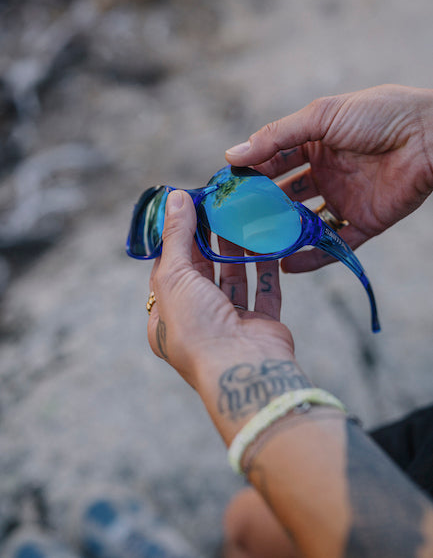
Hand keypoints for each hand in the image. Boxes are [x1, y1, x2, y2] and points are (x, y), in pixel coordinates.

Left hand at [147, 190, 305, 442]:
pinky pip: (265, 289)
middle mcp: (198, 321)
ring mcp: (231, 323)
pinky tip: (269, 239)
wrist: (242, 370)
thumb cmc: (197, 327)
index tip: (189, 209)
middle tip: (218, 207)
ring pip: (234, 278)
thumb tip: (176, 197)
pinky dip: (267, 266)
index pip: (169, 270)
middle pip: (203, 272)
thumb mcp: (175, 277)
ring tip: (242, 215)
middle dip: (209, 240)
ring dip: (238, 249)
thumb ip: (176, 236)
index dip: (177, 239)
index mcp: (167, 317)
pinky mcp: (261, 324)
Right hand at [226, 84, 432, 271]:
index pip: (274, 161)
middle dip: (261, 207)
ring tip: (254, 247)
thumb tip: (232, 154)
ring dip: (282, 233)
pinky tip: (286, 265)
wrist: (429, 136)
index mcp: (316, 143)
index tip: (225, 189)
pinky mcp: (364, 222)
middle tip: (233, 223)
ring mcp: (344, 198)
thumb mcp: (322, 117)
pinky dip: (311, 257)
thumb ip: (276, 136)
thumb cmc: (378, 115)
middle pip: (286, 194)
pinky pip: (334, 244)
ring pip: (305, 222)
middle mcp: (327, 172)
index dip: (251, 173)